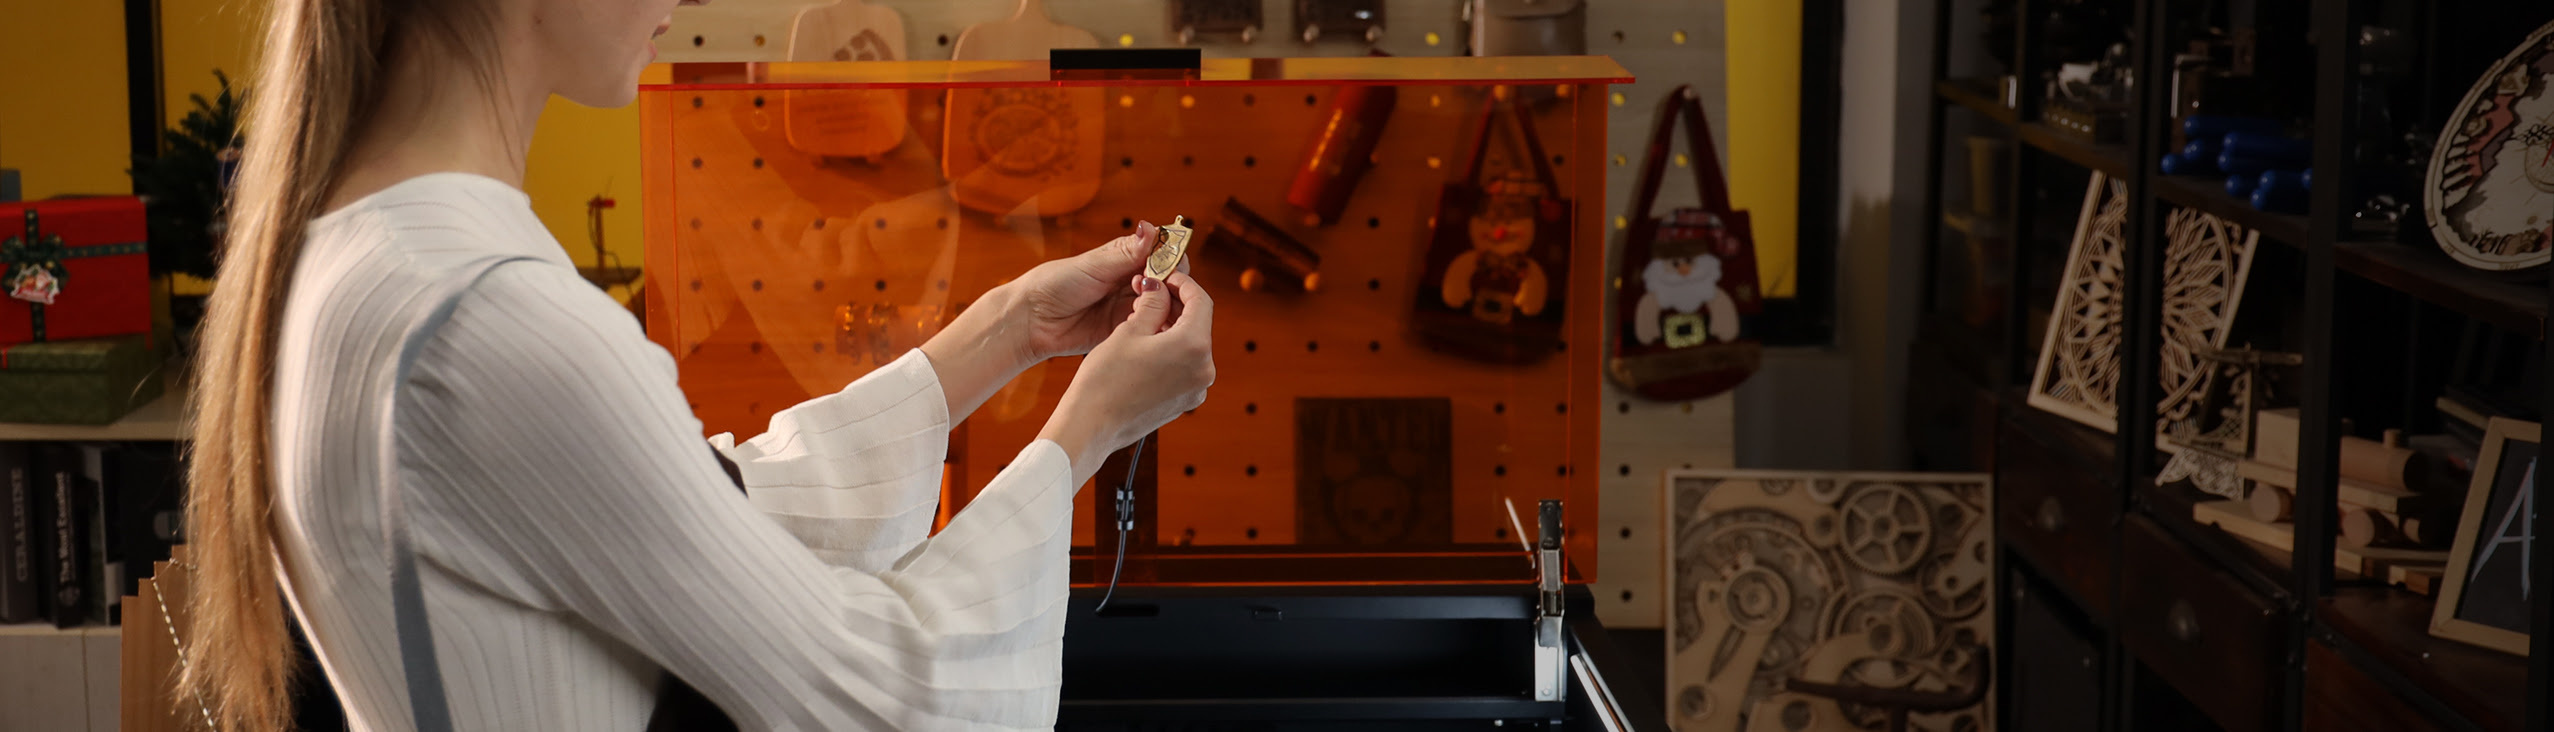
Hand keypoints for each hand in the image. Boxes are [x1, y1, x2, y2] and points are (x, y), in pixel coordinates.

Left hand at [918, 224, 1188, 422]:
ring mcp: (1130, 307)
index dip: (1172, 258)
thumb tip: (1152, 228)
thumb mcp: (1092, 266)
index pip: (1162, 253)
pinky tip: (1151, 326)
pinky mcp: (1126, 332)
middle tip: (1153, 289)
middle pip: (1169, 280)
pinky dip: (1155, 326)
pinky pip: (1150, 328)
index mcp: (1124, 258)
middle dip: (1171, 284)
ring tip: (1149, 308)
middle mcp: (1131, 281)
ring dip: (1164, 306)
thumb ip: (1125, 253)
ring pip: (1164, 305)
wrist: (1030, 321)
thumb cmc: (1054, 285)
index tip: (1167, 267)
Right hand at [1039, 272, 1215, 483]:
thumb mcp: (1128, 331)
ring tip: (1144, 317)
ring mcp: (1196, 390)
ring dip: (1173, 328)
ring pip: (1191, 346)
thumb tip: (1160, 288)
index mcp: (1194, 347)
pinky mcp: (1184, 402)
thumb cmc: (1104, 380)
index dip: (1183, 283)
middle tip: (1152, 292)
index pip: (1201, 301)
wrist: (1090, 427)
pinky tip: (1146, 345)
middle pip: (1198, 324)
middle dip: (1177, 305)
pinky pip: (1184, 367)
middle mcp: (1204, 371)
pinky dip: (1171, 351)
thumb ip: (1153, 304)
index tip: (1165, 277)